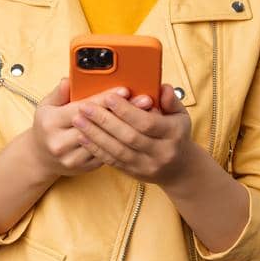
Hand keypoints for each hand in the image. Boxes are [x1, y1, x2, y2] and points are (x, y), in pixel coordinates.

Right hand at [21, 77, 152, 178]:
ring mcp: (72, 158)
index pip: (83, 108)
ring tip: (148, 116)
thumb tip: (68, 80)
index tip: (125, 90)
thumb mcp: (46, 106)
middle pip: (98, 125)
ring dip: (128, 128)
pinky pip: (107, 154)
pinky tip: (138, 132)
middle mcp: (60, 142)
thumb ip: (59, 93)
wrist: (41, 157)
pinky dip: (123, 142)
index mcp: (51, 123)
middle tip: (145, 101)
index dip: (105, 98)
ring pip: (106, 142)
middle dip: (123, 112)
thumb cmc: (47, 126)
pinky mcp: (84, 168)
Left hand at [71, 83, 195, 185]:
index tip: (109, 97)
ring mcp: (147, 165)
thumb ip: (170, 100)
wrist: (179, 168)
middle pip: (129, 137)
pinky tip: (83, 137)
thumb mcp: (180, 115)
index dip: (126, 111)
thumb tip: (162, 87)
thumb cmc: (176, 134)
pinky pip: (112, 161)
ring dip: (95, 135)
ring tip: (79, 120)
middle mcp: (161, 152)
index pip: (147, 123)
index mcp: (173, 134)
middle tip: (85, 107)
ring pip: (117, 151)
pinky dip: (96, 148)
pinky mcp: (134, 173)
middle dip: (104, 121)